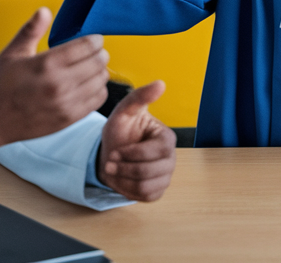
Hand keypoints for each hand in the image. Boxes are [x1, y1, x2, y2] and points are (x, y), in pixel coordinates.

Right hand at [0, 8, 109, 158]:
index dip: (95, 39)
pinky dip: (98, 89)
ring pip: (102, 80)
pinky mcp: (69, 118)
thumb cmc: (1, 84)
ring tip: (88, 68)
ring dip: (99, 71)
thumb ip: (31, 30)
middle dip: (99, 53)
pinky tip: (86, 85)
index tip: (93, 39)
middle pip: (99, 61)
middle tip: (92, 53)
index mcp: (46, 64)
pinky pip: (99, 99)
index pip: (88, 45)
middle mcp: (59, 84)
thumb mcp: (12, 53)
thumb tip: (45, 10)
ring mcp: (66, 103)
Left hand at [98, 81, 177, 201]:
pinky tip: (121, 179)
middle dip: (124, 168)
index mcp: (166, 138)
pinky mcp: (157, 191)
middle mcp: (170, 158)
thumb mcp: (124, 112)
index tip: (116, 151)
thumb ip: (139, 97)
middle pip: (150, 172)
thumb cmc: (119, 131)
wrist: (110, 154)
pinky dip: (127, 190)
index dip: (134, 154)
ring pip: (146, 186)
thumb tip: (160, 83)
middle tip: (109, 162)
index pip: (157, 151)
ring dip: (123, 179)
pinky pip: (145, 196)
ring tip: (113, 170)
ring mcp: (165, 176)